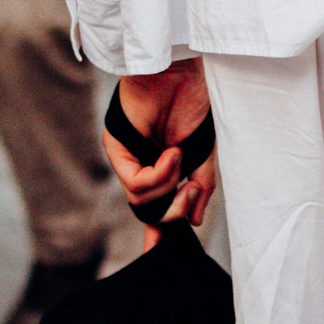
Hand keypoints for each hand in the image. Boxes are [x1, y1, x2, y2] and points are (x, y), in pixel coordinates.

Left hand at [104, 60, 216, 246]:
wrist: (186, 68)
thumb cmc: (197, 100)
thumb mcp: (206, 153)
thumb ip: (200, 186)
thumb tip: (194, 220)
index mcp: (164, 166)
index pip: (157, 207)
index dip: (159, 234)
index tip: (157, 255)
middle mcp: (143, 164)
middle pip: (149, 211)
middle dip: (173, 211)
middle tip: (192, 192)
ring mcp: (128, 157)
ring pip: (140, 202)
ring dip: (167, 189)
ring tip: (182, 161)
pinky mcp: (116, 147)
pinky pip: (135, 184)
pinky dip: (159, 175)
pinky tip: (171, 154)